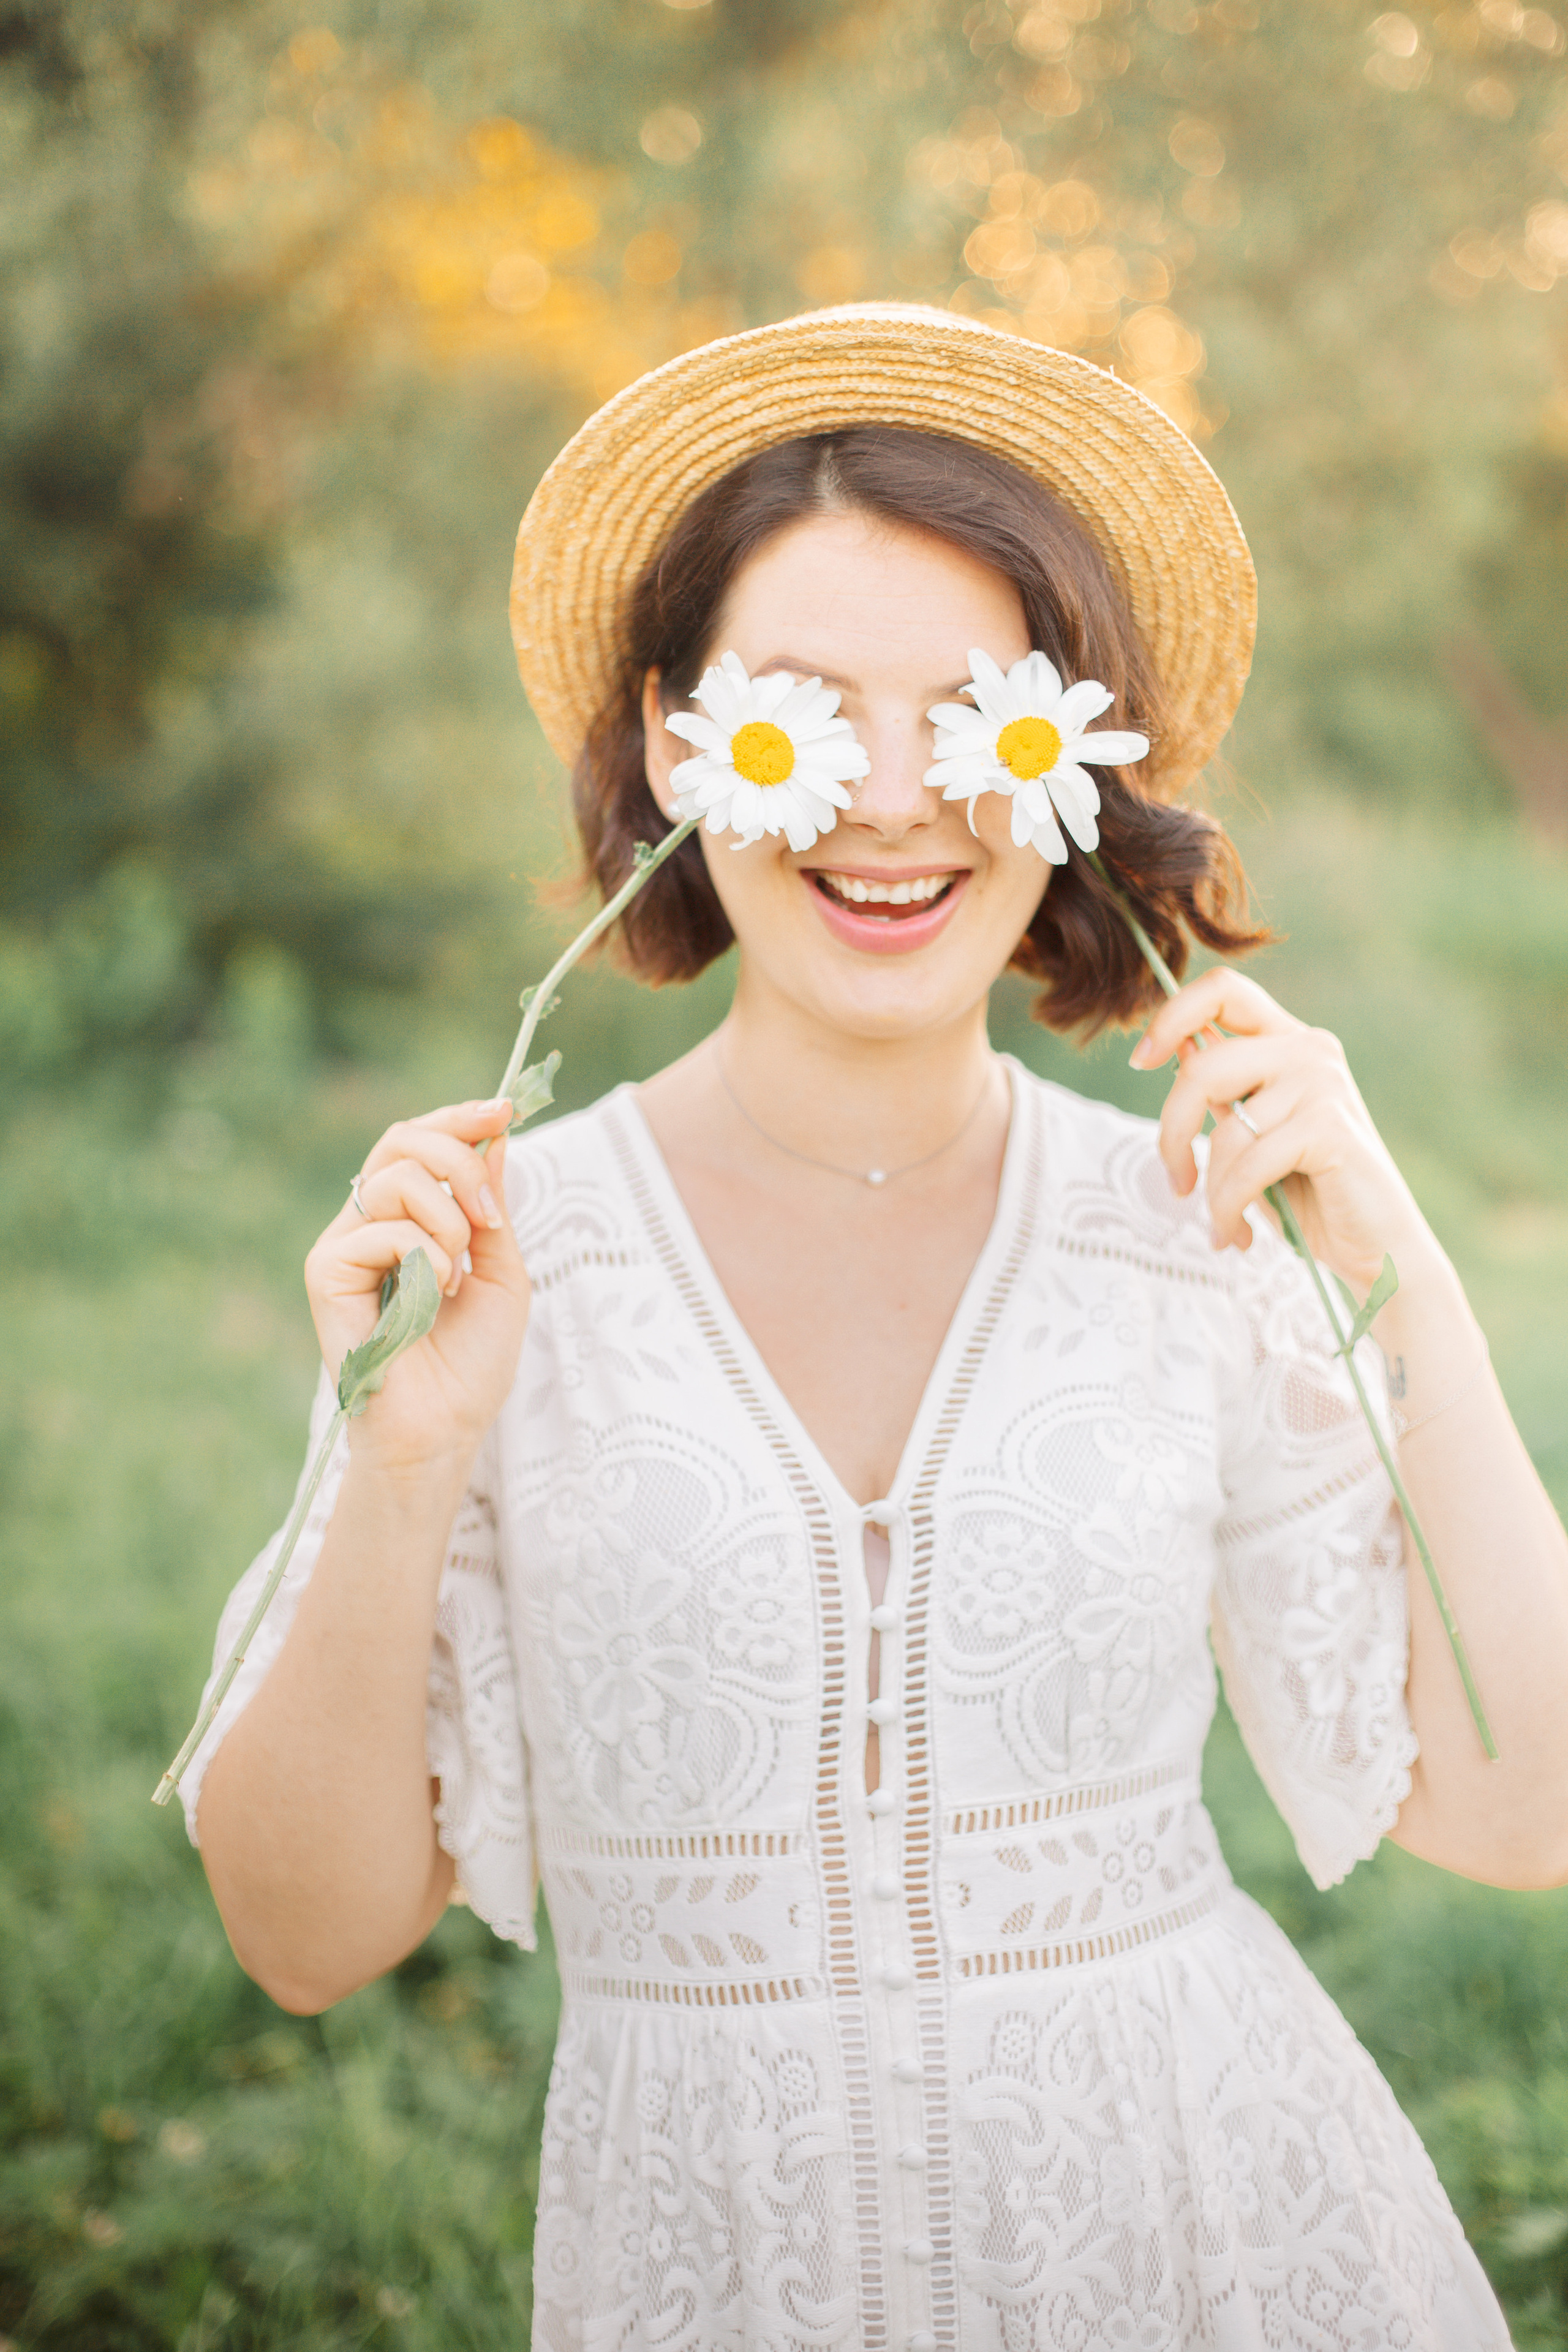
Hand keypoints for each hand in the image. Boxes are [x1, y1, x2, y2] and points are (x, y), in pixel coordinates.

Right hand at [304, 1097, 529, 1472]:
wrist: (446, 1429)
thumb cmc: (472, 1362)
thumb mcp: (503, 1271)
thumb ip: (492, 1204)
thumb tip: (496, 1133)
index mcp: (407, 1218)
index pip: (420, 1142)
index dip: (460, 1118)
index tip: (505, 1110)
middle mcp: (368, 1223)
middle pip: (400, 1139)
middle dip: (459, 1160)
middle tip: (490, 1215)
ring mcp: (343, 1245)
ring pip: (395, 1176)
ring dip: (449, 1220)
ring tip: (459, 1275)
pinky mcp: (325, 1271)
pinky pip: (382, 1227)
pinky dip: (425, 1255)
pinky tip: (436, 1297)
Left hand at [1130, 968, 1438, 1296]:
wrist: (1376, 1245)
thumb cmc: (1307, 1192)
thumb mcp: (1252, 1134)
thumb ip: (1222, 1091)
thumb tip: (1174, 1048)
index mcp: (1288, 1040)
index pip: (1223, 989)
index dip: (1170, 1016)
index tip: (1140, 1060)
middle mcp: (1309, 1049)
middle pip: (1202, 1066)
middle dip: (1173, 1134)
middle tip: (1178, 1184)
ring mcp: (1323, 1083)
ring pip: (1226, 1130)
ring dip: (1213, 1192)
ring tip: (1223, 1226)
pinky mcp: (1329, 1127)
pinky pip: (1250, 1166)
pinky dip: (1230, 1209)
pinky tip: (1236, 1234)